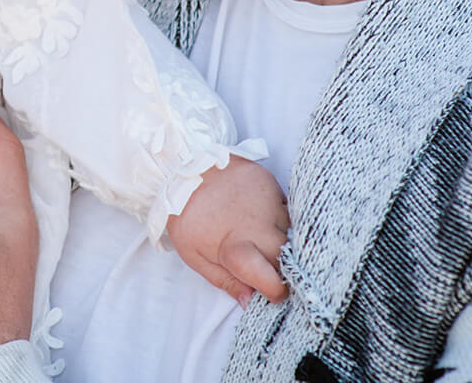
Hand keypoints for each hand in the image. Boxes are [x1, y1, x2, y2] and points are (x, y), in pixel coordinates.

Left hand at [166, 156, 289, 306]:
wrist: (181, 168)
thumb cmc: (186, 216)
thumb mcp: (195, 255)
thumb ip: (225, 281)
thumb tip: (250, 302)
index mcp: (236, 246)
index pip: (271, 278)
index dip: (276, 290)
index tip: (273, 294)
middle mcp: (258, 225)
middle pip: (286, 256)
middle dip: (280, 265)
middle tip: (262, 263)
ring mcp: (268, 201)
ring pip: (289, 231)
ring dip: (280, 239)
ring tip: (258, 235)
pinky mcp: (271, 183)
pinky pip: (287, 208)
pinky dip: (278, 217)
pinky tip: (260, 216)